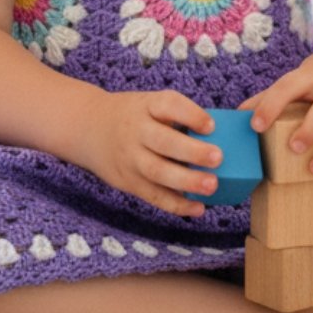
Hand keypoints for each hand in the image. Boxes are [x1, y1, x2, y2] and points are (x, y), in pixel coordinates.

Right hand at [80, 90, 221, 218]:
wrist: (89, 128)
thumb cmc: (134, 116)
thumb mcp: (150, 104)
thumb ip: (178, 115)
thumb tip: (224, 134)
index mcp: (146, 106)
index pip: (168, 105)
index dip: (190, 114)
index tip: (211, 125)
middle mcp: (136, 131)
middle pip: (163, 141)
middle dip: (191, 151)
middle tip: (218, 158)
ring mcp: (130, 158)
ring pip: (158, 172)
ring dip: (186, 181)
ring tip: (212, 186)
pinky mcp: (129, 182)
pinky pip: (153, 196)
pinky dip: (176, 205)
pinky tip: (198, 209)